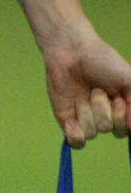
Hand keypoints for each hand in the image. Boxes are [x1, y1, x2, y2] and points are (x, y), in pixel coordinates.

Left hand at [42, 30, 130, 148]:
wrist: (70, 50)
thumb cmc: (101, 60)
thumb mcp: (129, 78)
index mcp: (122, 109)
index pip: (125, 129)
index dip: (121, 117)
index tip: (118, 98)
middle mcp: (105, 116)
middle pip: (110, 130)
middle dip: (103, 109)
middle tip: (97, 90)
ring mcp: (86, 119)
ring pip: (92, 132)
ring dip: (87, 110)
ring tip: (83, 92)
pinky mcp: (67, 119)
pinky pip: (74, 142)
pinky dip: (75, 135)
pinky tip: (71, 122)